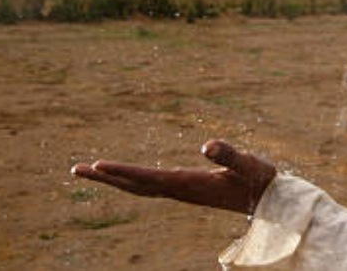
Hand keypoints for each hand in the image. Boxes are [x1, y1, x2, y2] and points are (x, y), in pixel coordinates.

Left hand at [71, 139, 275, 214]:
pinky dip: (133, 181)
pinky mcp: (188, 190)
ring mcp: (183, 193)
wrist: (270, 201)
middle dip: (106, 178)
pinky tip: (128, 178)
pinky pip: (152, 187)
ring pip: (141, 188)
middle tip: (76, 169)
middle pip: (135, 186)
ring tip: (92, 171)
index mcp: (190, 184)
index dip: (123, 172)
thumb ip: (230, 154)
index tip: (97, 166)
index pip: (149, 178)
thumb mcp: (247, 163)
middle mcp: (181, 191)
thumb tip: (207, 145)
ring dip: (115, 180)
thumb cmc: (260, 179)